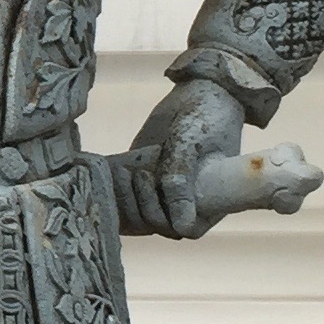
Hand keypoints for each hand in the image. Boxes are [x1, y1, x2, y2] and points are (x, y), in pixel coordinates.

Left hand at [120, 79, 245, 241]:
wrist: (200, 92)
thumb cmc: (207, 116)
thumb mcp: (191, 143)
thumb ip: (180, 177)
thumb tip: (180, 227)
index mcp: (210, 201)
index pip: (185, 230)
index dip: (164, 219)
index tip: (151, 181)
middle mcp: (186, 202)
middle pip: (156, 225)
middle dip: (141, 204)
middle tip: (138, 174)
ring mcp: (164, 191)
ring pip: (138, 215)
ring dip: (126, 198)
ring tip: (125, 170)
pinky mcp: (145, 179)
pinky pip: (127, 196)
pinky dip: (115, 188)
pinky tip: (112, 170)